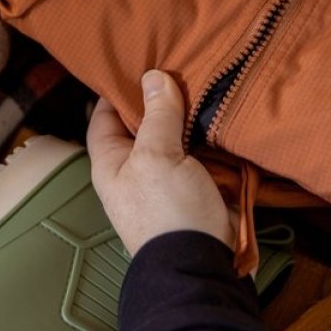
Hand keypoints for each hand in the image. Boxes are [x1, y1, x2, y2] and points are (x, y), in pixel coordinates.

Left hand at [87, 70, 236, 255]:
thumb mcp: (157, 156)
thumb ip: (157, 115)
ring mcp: (168, 182)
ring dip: (192, 119)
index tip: (136, 63)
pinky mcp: (198, 191)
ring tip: (206, 82)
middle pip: (145, 126)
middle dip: (162, 101)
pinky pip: (204, 158)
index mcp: (111, 163)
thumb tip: (154, 77)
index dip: (117, 90)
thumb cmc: (167, 215)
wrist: (201, 267)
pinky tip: (224, 118)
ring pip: (178, 140)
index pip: (105, 117)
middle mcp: (136, 171)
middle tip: (180, 66)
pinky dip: (213, 141)